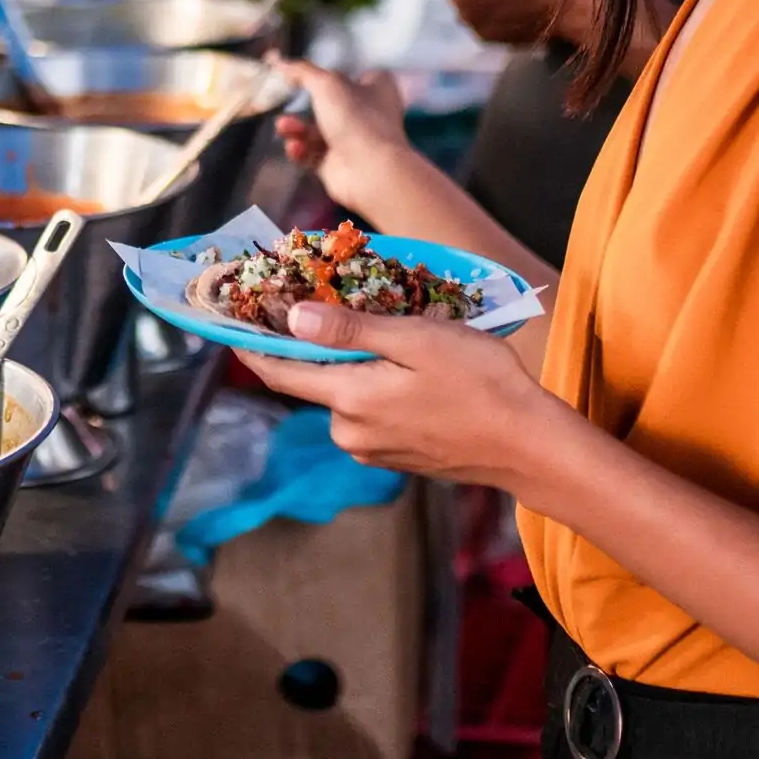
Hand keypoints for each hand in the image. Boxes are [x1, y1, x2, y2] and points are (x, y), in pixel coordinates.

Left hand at [237, 302, 567, 486]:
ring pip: (346, 394)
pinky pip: (370, 412)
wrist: (529, 446)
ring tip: (388, 331)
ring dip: (355, 364)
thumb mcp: (415, 342)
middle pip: (314, 380)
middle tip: (333, 301)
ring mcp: (374, 450)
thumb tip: (292, 320)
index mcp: (349, 401)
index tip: (229, 319)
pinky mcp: (397, 456)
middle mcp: (350, 433)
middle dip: (318, 343)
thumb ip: (351, 332)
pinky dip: (376, 385)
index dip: (250, 344)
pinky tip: (410, 368)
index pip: (279, 372)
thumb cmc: (480, 384)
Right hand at [271, 57, 425, 219]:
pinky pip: (313, 155)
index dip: (333, 74)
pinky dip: (301, 151)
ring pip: (316, 132)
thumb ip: (302, 72)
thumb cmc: (357, 119)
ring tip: (283, 128)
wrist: (371, 171)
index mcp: (377, 88)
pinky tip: (294, 148)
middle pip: (329, 105)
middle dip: (302, 107)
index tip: (304, 74)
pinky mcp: (339, 166)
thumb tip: (280, 62)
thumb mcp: (326, 83)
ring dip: (296, 130)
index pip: (355, 74)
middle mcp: (368, 114)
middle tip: (284, 105)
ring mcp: (353, 142)